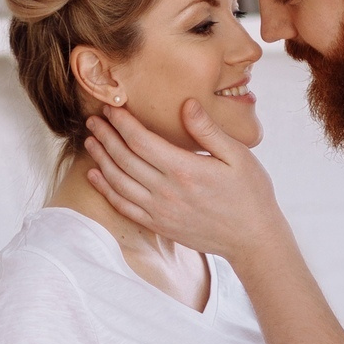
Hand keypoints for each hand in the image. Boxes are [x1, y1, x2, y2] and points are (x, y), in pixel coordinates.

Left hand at [84, 100, 288, 260]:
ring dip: (101, 159)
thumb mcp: (238, 155)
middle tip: (93, 119)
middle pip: (124, 159)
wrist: (252, 239)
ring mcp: (160, 211)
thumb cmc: (250, 193)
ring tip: (91, 141)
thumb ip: (208, 130)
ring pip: (119, 182)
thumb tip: (186, 104)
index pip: (141, 141)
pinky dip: (106, 190)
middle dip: (106, 136)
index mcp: (184, 169)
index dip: (122, 122)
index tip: (111, 107)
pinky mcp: (158, 225)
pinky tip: (95, 176)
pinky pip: (124, 206)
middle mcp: (166, 191)